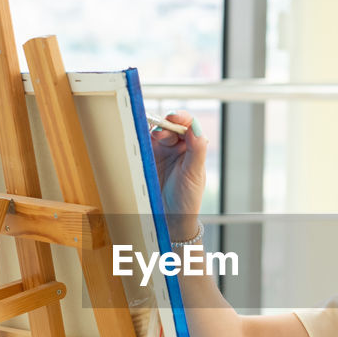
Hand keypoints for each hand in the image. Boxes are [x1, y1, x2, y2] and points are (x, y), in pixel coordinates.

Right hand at [150, 111, 207, 240]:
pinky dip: (140, 140)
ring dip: (153, 131)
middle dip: (166, 125)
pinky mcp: (146, 159)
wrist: (170, 219)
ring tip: (153, 138)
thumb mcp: (194, 174)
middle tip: (161, 133)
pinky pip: (142, 145)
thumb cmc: (187, 199)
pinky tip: (140, 141)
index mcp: (192, 147)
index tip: (175, 117)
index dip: (181, 117)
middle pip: (170, 125)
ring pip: (155, 132)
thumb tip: (197, 128)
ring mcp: (160, 152)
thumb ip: (197, 149)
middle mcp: (177, 146)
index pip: (188, 125)